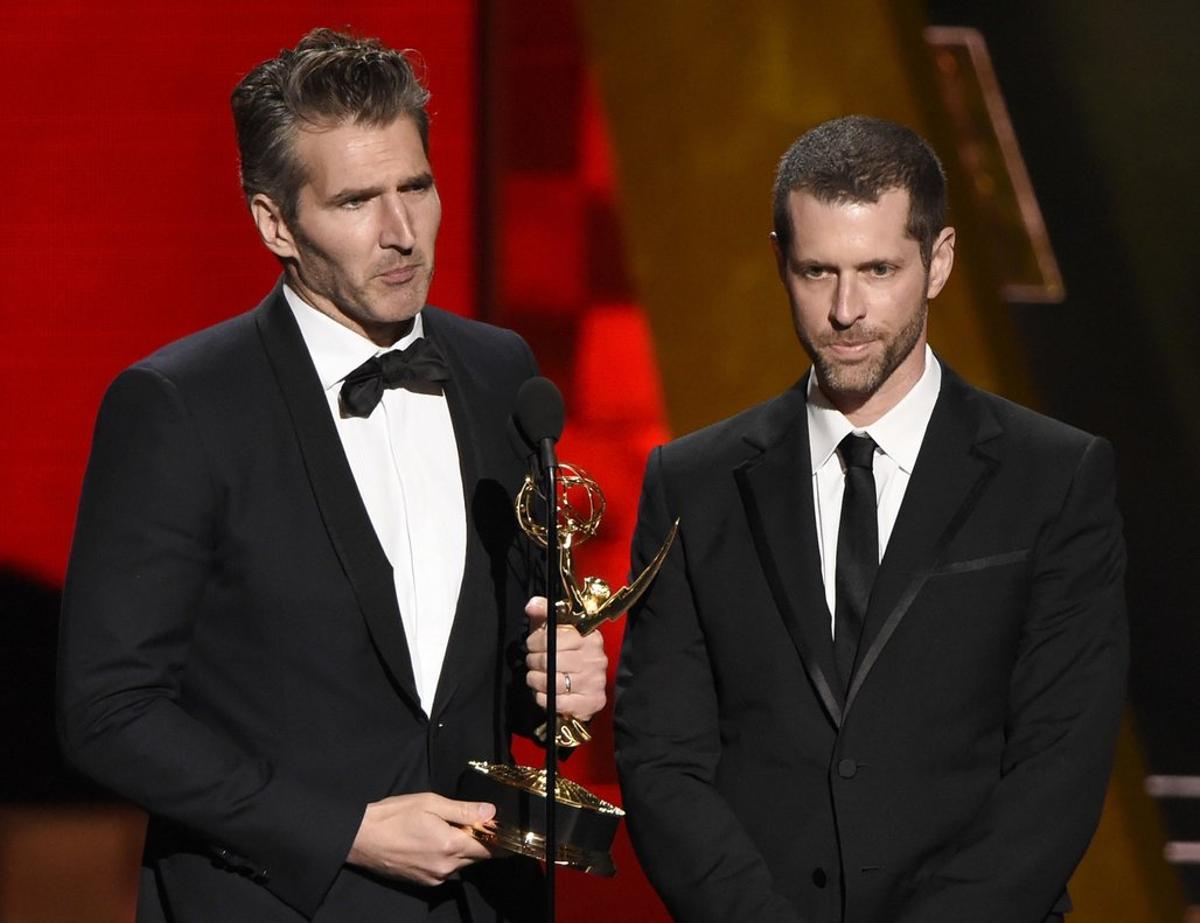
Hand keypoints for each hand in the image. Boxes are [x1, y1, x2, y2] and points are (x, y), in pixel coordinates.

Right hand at [346, 792, 495, 885]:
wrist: (360, 837)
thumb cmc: (393, 816)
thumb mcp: (430, 803)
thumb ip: (463, 810)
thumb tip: (491, 811)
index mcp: (450, 846)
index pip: (489, 849)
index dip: (500, 839)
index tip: (506, 830)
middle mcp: (445, 868)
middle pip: (476, 857)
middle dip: (479, 840)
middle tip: (470, 821)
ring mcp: (433, 878)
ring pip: (461, 863)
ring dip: (462, 848)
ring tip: (446, 828)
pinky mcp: (423, 881)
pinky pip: (446, 870)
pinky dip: (447, 857)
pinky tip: (432, 841)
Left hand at [524, 596, 607, 720]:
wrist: (587, 686)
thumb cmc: (568, 654)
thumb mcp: (556, 630)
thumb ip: (545, 613)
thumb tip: (532, 604)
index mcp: (589, 637)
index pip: (555, 637)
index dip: (536, 641)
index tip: (531, 644)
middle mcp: (595, 658)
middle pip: (552, 660)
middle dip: (534, 662)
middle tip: (532, 662)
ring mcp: (595, 681)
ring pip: (553, 682)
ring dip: (536, 681)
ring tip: (535, 677)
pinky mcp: (592, 701)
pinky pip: (559, 702)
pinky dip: (545, 698)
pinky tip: (544, 692)